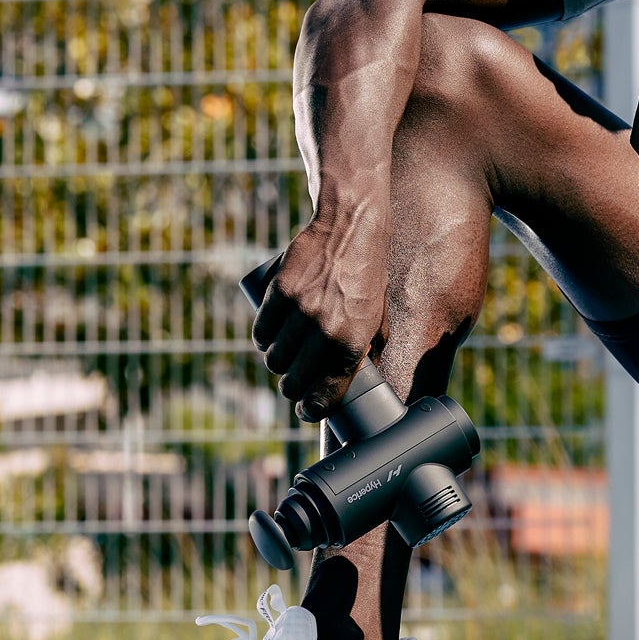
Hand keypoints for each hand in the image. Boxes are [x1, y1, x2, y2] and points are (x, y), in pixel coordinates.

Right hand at [249, 204, 389, 419]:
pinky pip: (260, 332)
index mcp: (353, 342)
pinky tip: (268, 339)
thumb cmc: (369, 274)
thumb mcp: (378, 315)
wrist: (351, 228)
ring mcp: (300, 312)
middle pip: (292, 381)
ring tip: (283, 358)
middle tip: (293, 383)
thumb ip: (368, 346)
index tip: (306, 411)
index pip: (324, 394)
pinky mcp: (279, 293)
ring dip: (276, 364)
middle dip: (292, 388)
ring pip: (272, 359)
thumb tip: (360, 375)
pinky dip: (262, 340)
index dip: (312, 409)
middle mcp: (325, 331)